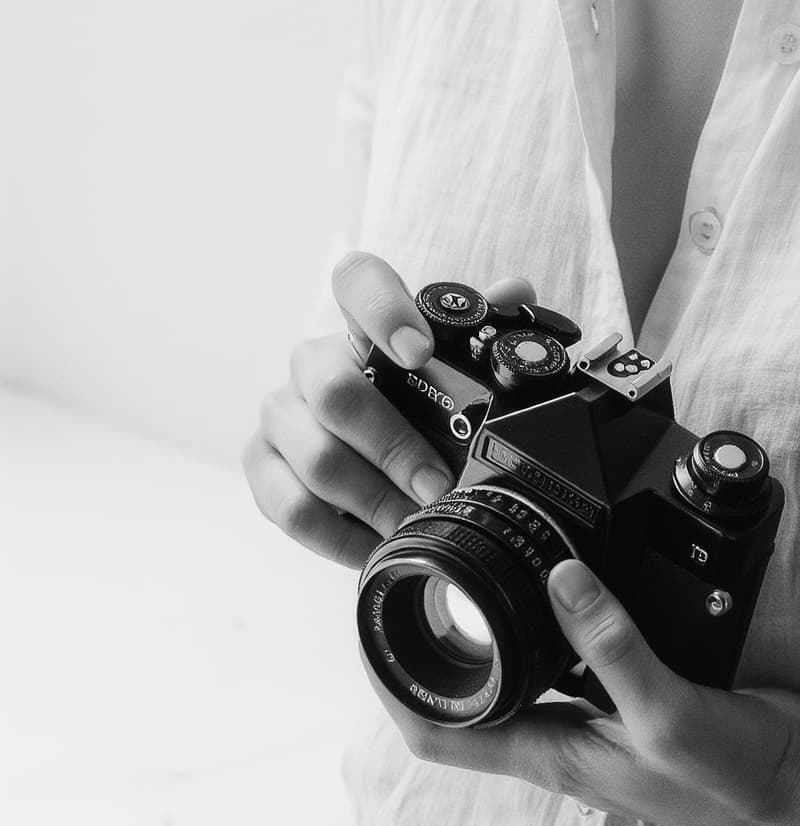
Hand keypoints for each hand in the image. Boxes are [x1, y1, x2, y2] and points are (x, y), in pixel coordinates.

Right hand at [242, 250, 535, 568]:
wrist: (359, 445)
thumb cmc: (410, 396)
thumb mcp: (448, 364)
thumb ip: (478, 326)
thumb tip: (512, 294)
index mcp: (361, 320)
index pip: (358, 282)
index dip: (384, 310)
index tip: (420, 351)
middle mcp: (312, 361)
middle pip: (335, 393)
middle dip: (393, 446)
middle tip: (436, 482)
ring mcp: (280, 412)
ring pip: (316, 458)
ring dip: (372, 498)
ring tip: (413, 520)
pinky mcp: (261, 463)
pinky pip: (291, 507)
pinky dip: (340, 535)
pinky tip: (376, 544)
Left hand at [369, 559, 799, 825]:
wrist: (797, 785)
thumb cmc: (732, 776)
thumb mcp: (669, 709)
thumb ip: (613, 644)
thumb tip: (558, 576)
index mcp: (556, 752)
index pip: (443, 734)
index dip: (395, 691)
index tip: (370, 636)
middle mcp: (566, 740)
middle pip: (469, 705)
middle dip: (430, 652)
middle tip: (410, 586)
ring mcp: (598, 721)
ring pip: (519, 679)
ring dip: (487, 637)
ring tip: (467, 577)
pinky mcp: (633, 696)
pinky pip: (575, 658)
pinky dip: (555, 625)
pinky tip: (566, 587)